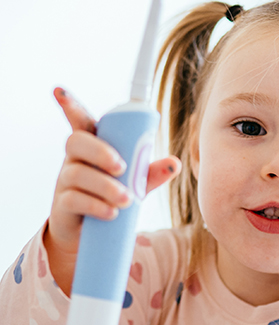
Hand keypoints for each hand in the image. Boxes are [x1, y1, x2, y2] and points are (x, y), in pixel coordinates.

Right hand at [43, 88, 180, 294]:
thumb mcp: (133, 185)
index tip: (59, 90)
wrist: (89, 235)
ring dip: (104, 186)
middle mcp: (75, 160)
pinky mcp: (63, 205)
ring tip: (126, 201)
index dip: (69, 105)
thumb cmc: (111, 199)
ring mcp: (65, 181)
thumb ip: (150, 173)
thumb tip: (175, 163)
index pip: (79, 121)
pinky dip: (95, 205)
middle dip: (99, 151)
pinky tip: (111, 213)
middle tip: (122, 168)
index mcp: (91, 147)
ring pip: (76, 174)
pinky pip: (73, 199)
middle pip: (76, 142)